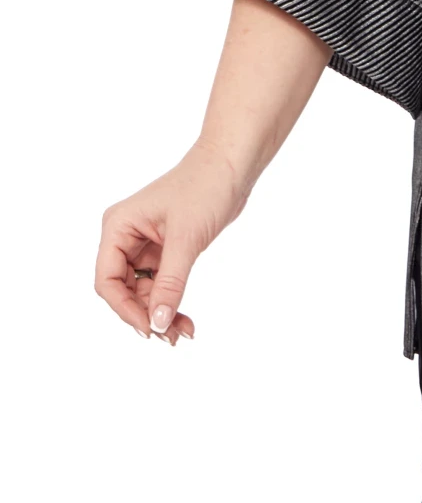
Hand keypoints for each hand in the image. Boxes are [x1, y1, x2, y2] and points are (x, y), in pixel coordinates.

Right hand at [95, 137, 251, 344]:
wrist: (232, 164)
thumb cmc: (205, 188)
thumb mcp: (186, 240)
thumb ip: (170, 283)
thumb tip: (156, 323)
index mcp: (118, 227)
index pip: (106, 280)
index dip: (124, 309)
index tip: (149, 329)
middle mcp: (125, 236)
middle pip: (123, 289)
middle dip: (144, 314)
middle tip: (170, 338)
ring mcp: (145, 243)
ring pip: (143, 290)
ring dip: (159, 312)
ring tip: (182, 333)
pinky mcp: (165, 248)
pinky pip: (161, 282)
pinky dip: (171, 300)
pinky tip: (184, 319)